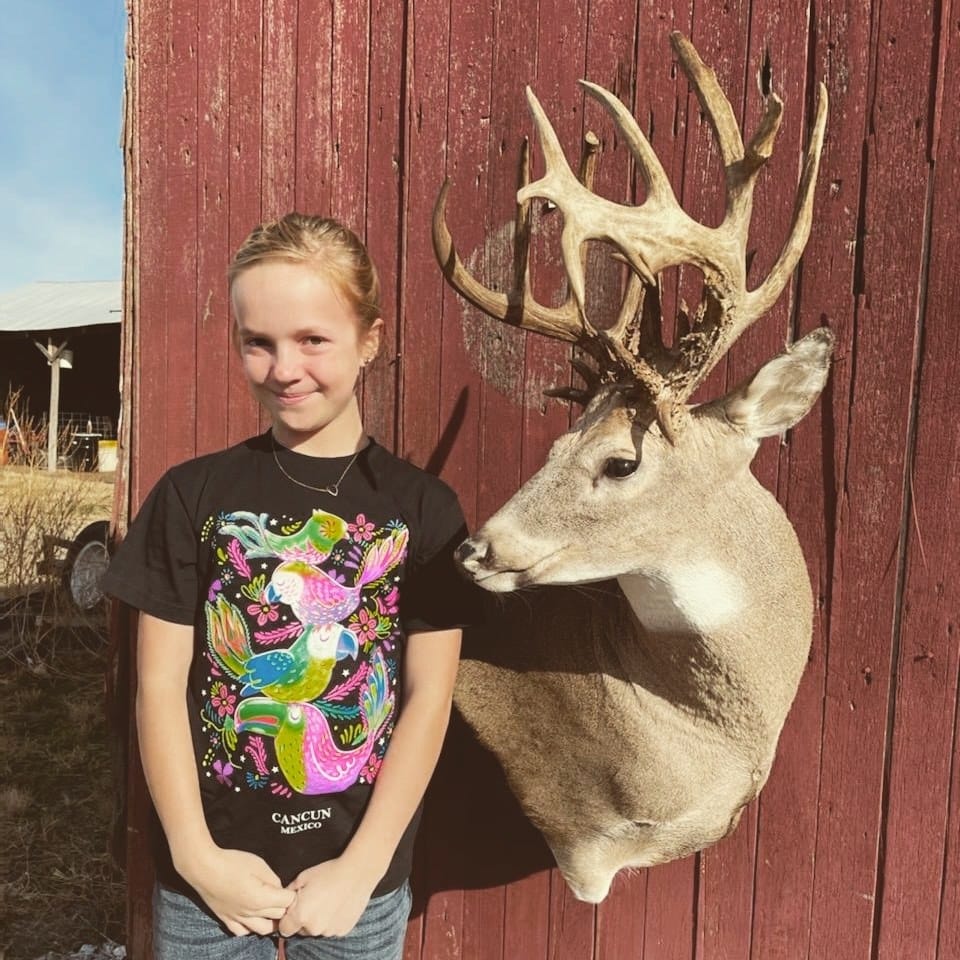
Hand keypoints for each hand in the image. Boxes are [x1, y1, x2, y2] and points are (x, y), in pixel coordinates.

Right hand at [174, 843, 295, 935]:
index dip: (291, 894)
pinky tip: (251, 916)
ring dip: (271, 920)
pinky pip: (242, 932)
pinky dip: (251, 927)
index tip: (290, 888)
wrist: (205, 868)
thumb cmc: (232, 863)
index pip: (287, 902)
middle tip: (283, 895)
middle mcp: (251, 913)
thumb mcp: (259, 864)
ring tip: (271, 908)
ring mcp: (238, 918)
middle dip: (284, 906)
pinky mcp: (226, 919)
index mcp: (261, 898)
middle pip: (278, 916)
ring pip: (263, 929)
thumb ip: (273, 879)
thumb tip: (279, 888)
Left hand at [278, 857, 377, 936]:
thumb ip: (290, 893)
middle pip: (301, 930)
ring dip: (319, 920)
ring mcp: (330, 931)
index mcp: (301, 916)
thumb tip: (285, 900)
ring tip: (328, 900)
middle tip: (314, 900)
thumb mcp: (303, 877)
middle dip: (304, 918)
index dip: (288, 918)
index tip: (295, 908)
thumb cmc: (329, 872)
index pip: (284, 928)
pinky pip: (331, 928)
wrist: (357, 872)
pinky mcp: (342, 930)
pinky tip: (338, 904)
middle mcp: (314, 928)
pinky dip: (332, 920)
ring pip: (317, 929)